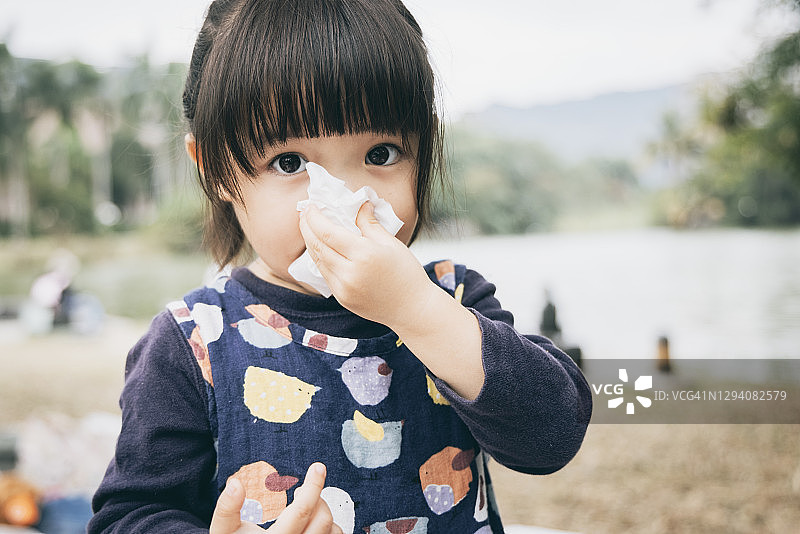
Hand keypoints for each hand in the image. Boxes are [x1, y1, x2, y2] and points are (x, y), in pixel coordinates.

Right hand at [210, 463, 341, 533]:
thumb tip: (235, 484)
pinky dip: (331, 527)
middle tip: (299, 492)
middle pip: (322, 519)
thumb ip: (227, 509)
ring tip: (309, 507)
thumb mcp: (223, 531)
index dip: (313, 485)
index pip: (302, 511)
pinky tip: (315, 522)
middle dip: (316, 497)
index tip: (318, 467)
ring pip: (333, 531)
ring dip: (325, 512)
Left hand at [298, 202, 436, 329]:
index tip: (310, 206)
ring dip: (310, 242)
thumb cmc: (407, 274)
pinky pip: (325, 274)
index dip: (314, 218)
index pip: (328, 232)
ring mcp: (343, 288)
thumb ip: (370, 224)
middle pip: (317, 246)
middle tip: (304, 213)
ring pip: (317, 261)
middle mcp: (349, 273)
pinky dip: (320, 259)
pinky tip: (321, 249)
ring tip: (309, 228)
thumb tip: (361, 205)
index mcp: (364, 255)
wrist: (412, 308)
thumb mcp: (391, 243)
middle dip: (306, 227)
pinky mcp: (342, 298)